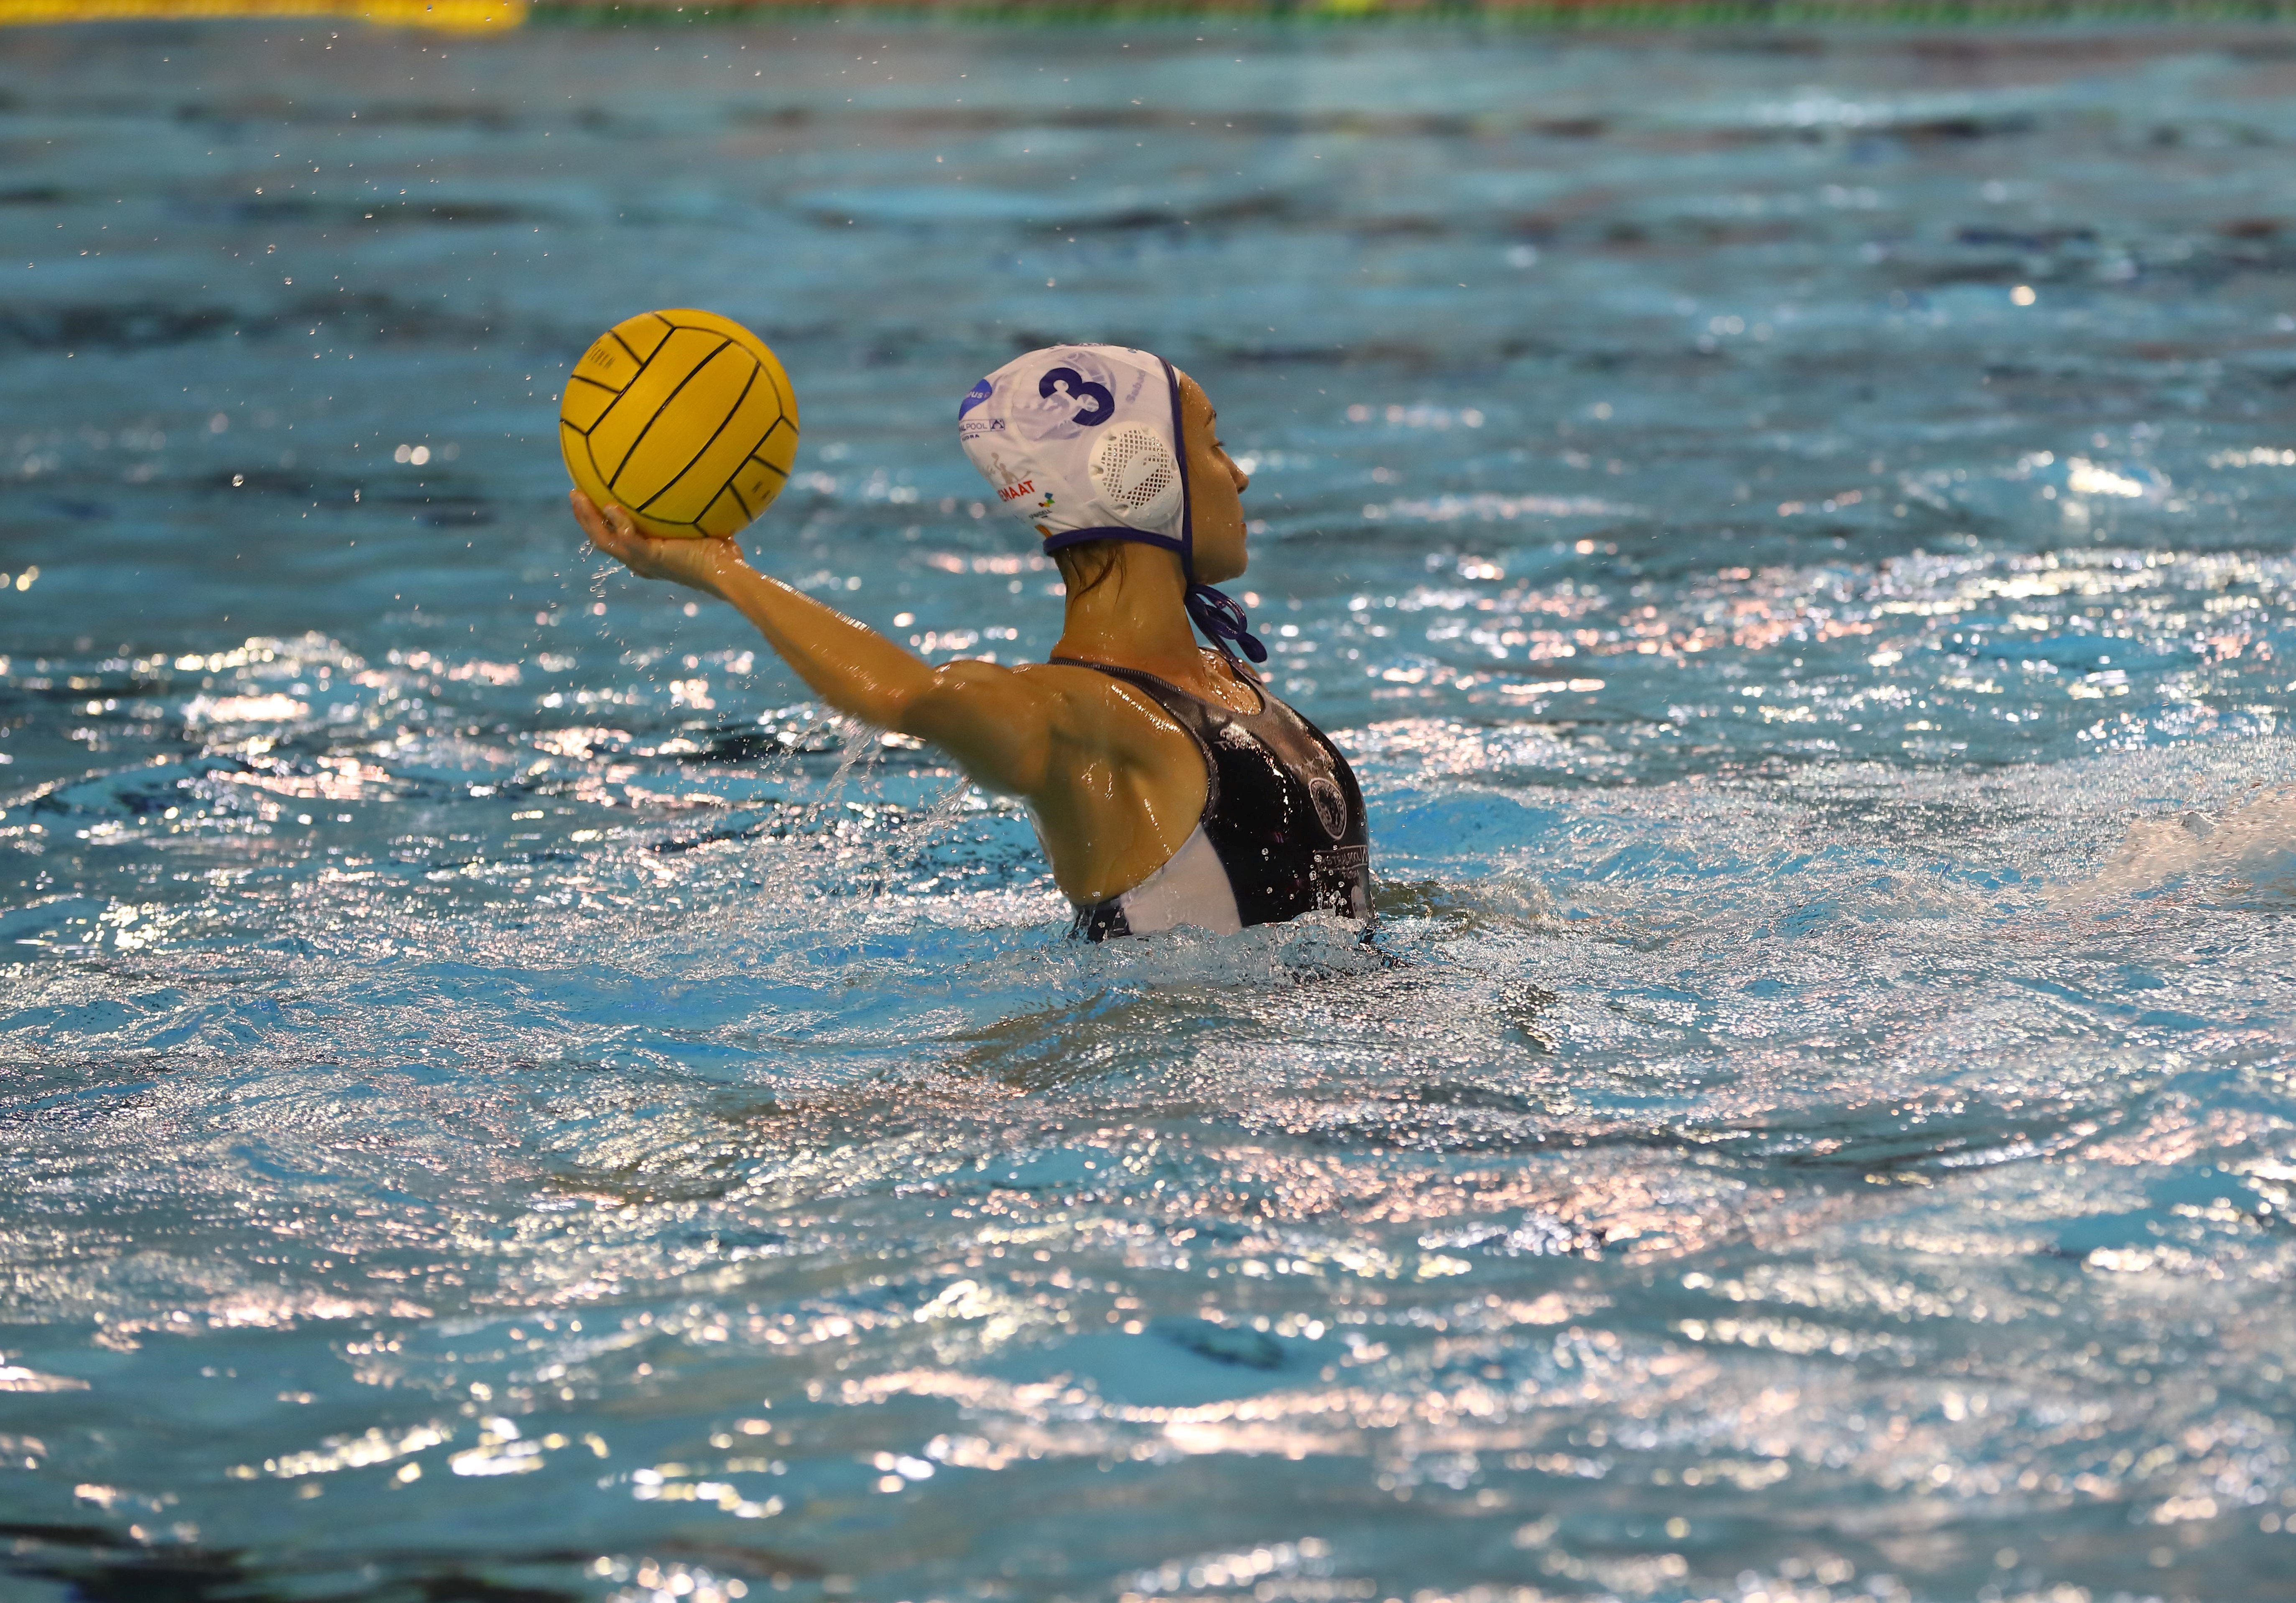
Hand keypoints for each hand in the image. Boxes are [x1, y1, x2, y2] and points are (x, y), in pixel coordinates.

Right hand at [571, 490, 745, 599]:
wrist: (727, 574)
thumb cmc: (722, 555)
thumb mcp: (701, 528)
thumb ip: (690, 511)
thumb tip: (699, 483)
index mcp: (647, 556)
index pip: (615, 538)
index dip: (600, 522)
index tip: (591, 501)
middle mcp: (640, 561)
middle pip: (600, 539)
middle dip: (584, 517)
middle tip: (574, 494)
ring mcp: (643, 561)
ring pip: (604, 540)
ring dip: (588, 518)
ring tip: (577, 495)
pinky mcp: (651, 557)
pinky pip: (628, 539)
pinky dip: (618, 523)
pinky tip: (610, 506)